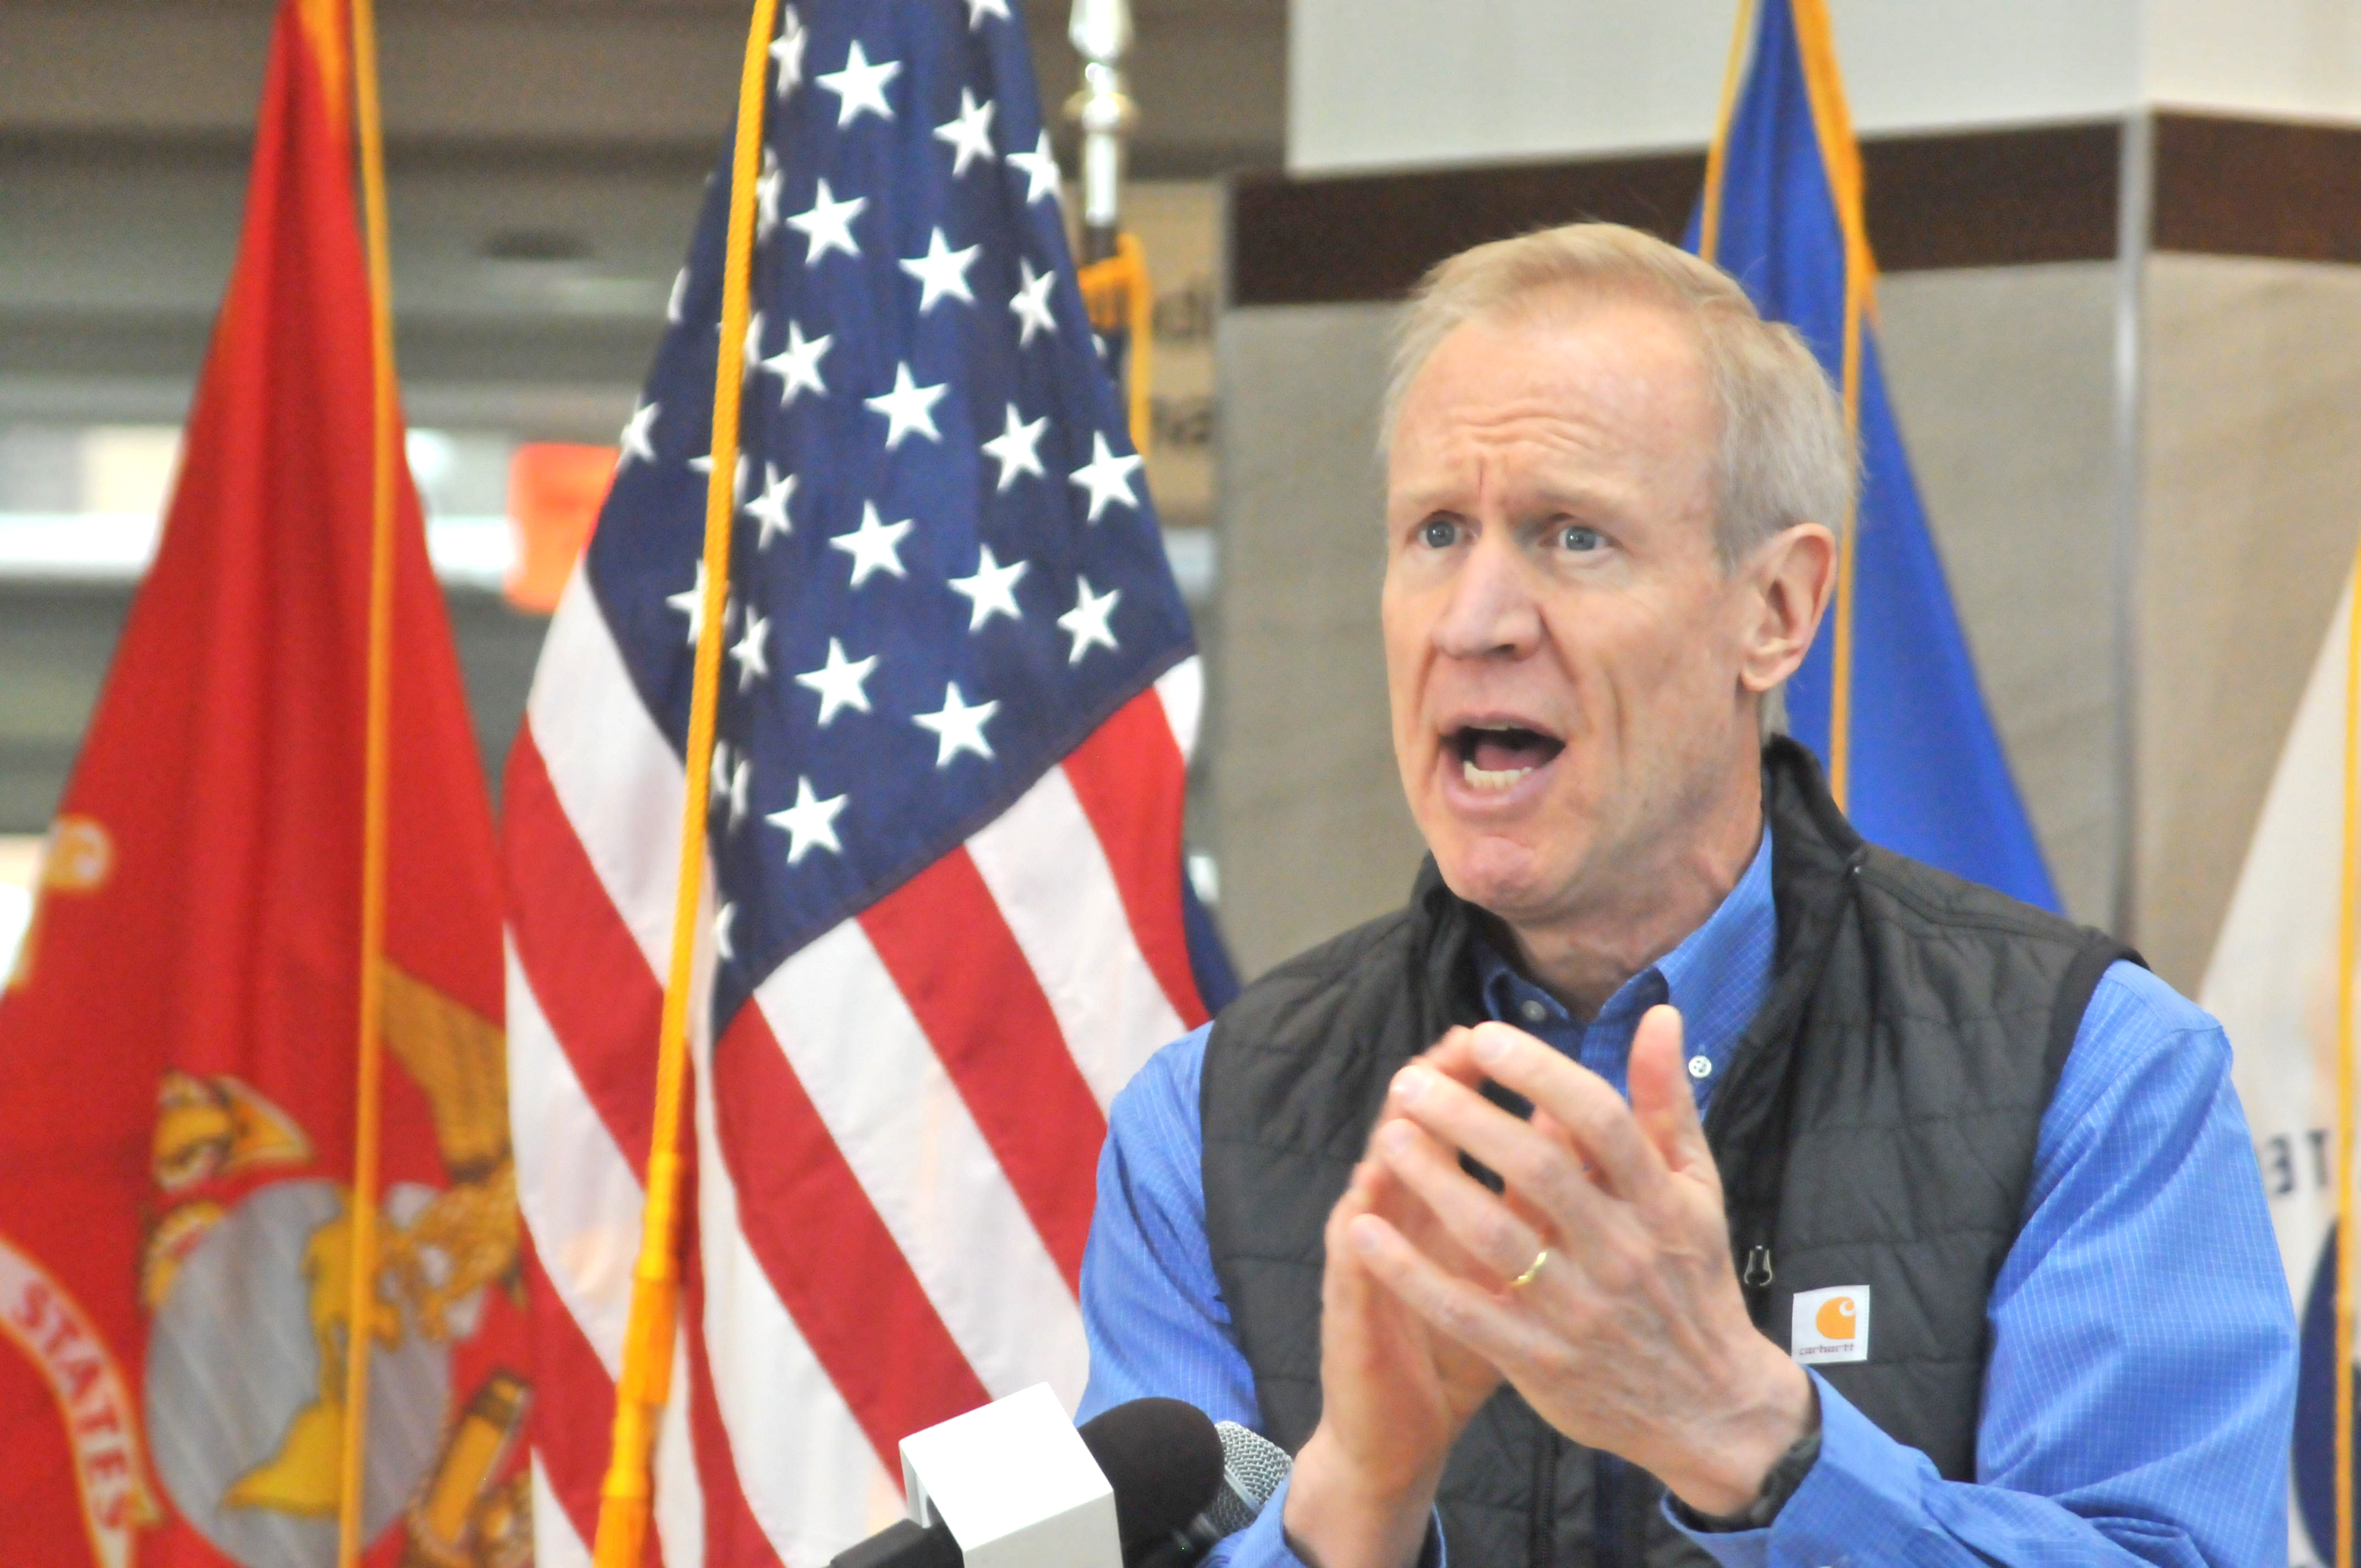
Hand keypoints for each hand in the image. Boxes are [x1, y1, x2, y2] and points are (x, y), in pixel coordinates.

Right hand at [1283, 1044, 1503, 1567]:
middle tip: (1453, 1048)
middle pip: (1408, 1135)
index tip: (1492, 1039)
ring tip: (1408, 1102)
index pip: (1451, 1126)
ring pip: (1373, 1187)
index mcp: (1439, 1204)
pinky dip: (1360, 1233)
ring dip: (1390, 1145)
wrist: (1403, 1430)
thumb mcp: (1509, 1268)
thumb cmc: (1464, 1340)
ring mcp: (1368, 1258)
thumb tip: (1569, 1127)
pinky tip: (1367, 1204)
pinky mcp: (1351, 1309)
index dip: (1467, 1081)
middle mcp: (1399, 1218)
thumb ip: (1534, 1200)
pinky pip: (1352, 1265)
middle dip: (1432, 1091)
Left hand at [1350, 1006, 1812, 1515]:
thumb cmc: (1694, 1280)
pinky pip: (1465, 1311)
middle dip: (1469, 1118)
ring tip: (1389, 1135)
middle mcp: (1621, 1252)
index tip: (1484, 1037)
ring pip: (1496, 1236)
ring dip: (1435, 1181)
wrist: (1711, 1410)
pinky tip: (1366, 1230)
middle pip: (1538, 1171)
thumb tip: (1658, 1015)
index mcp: (1661, 1202)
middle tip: (1412, 1081)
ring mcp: (1579, 1311)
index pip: (1600, 1121)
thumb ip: (1665, 1103)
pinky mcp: (1540, 1361)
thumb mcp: (1697, 1189)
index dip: (1540, 1074)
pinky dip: (1412, 1272)